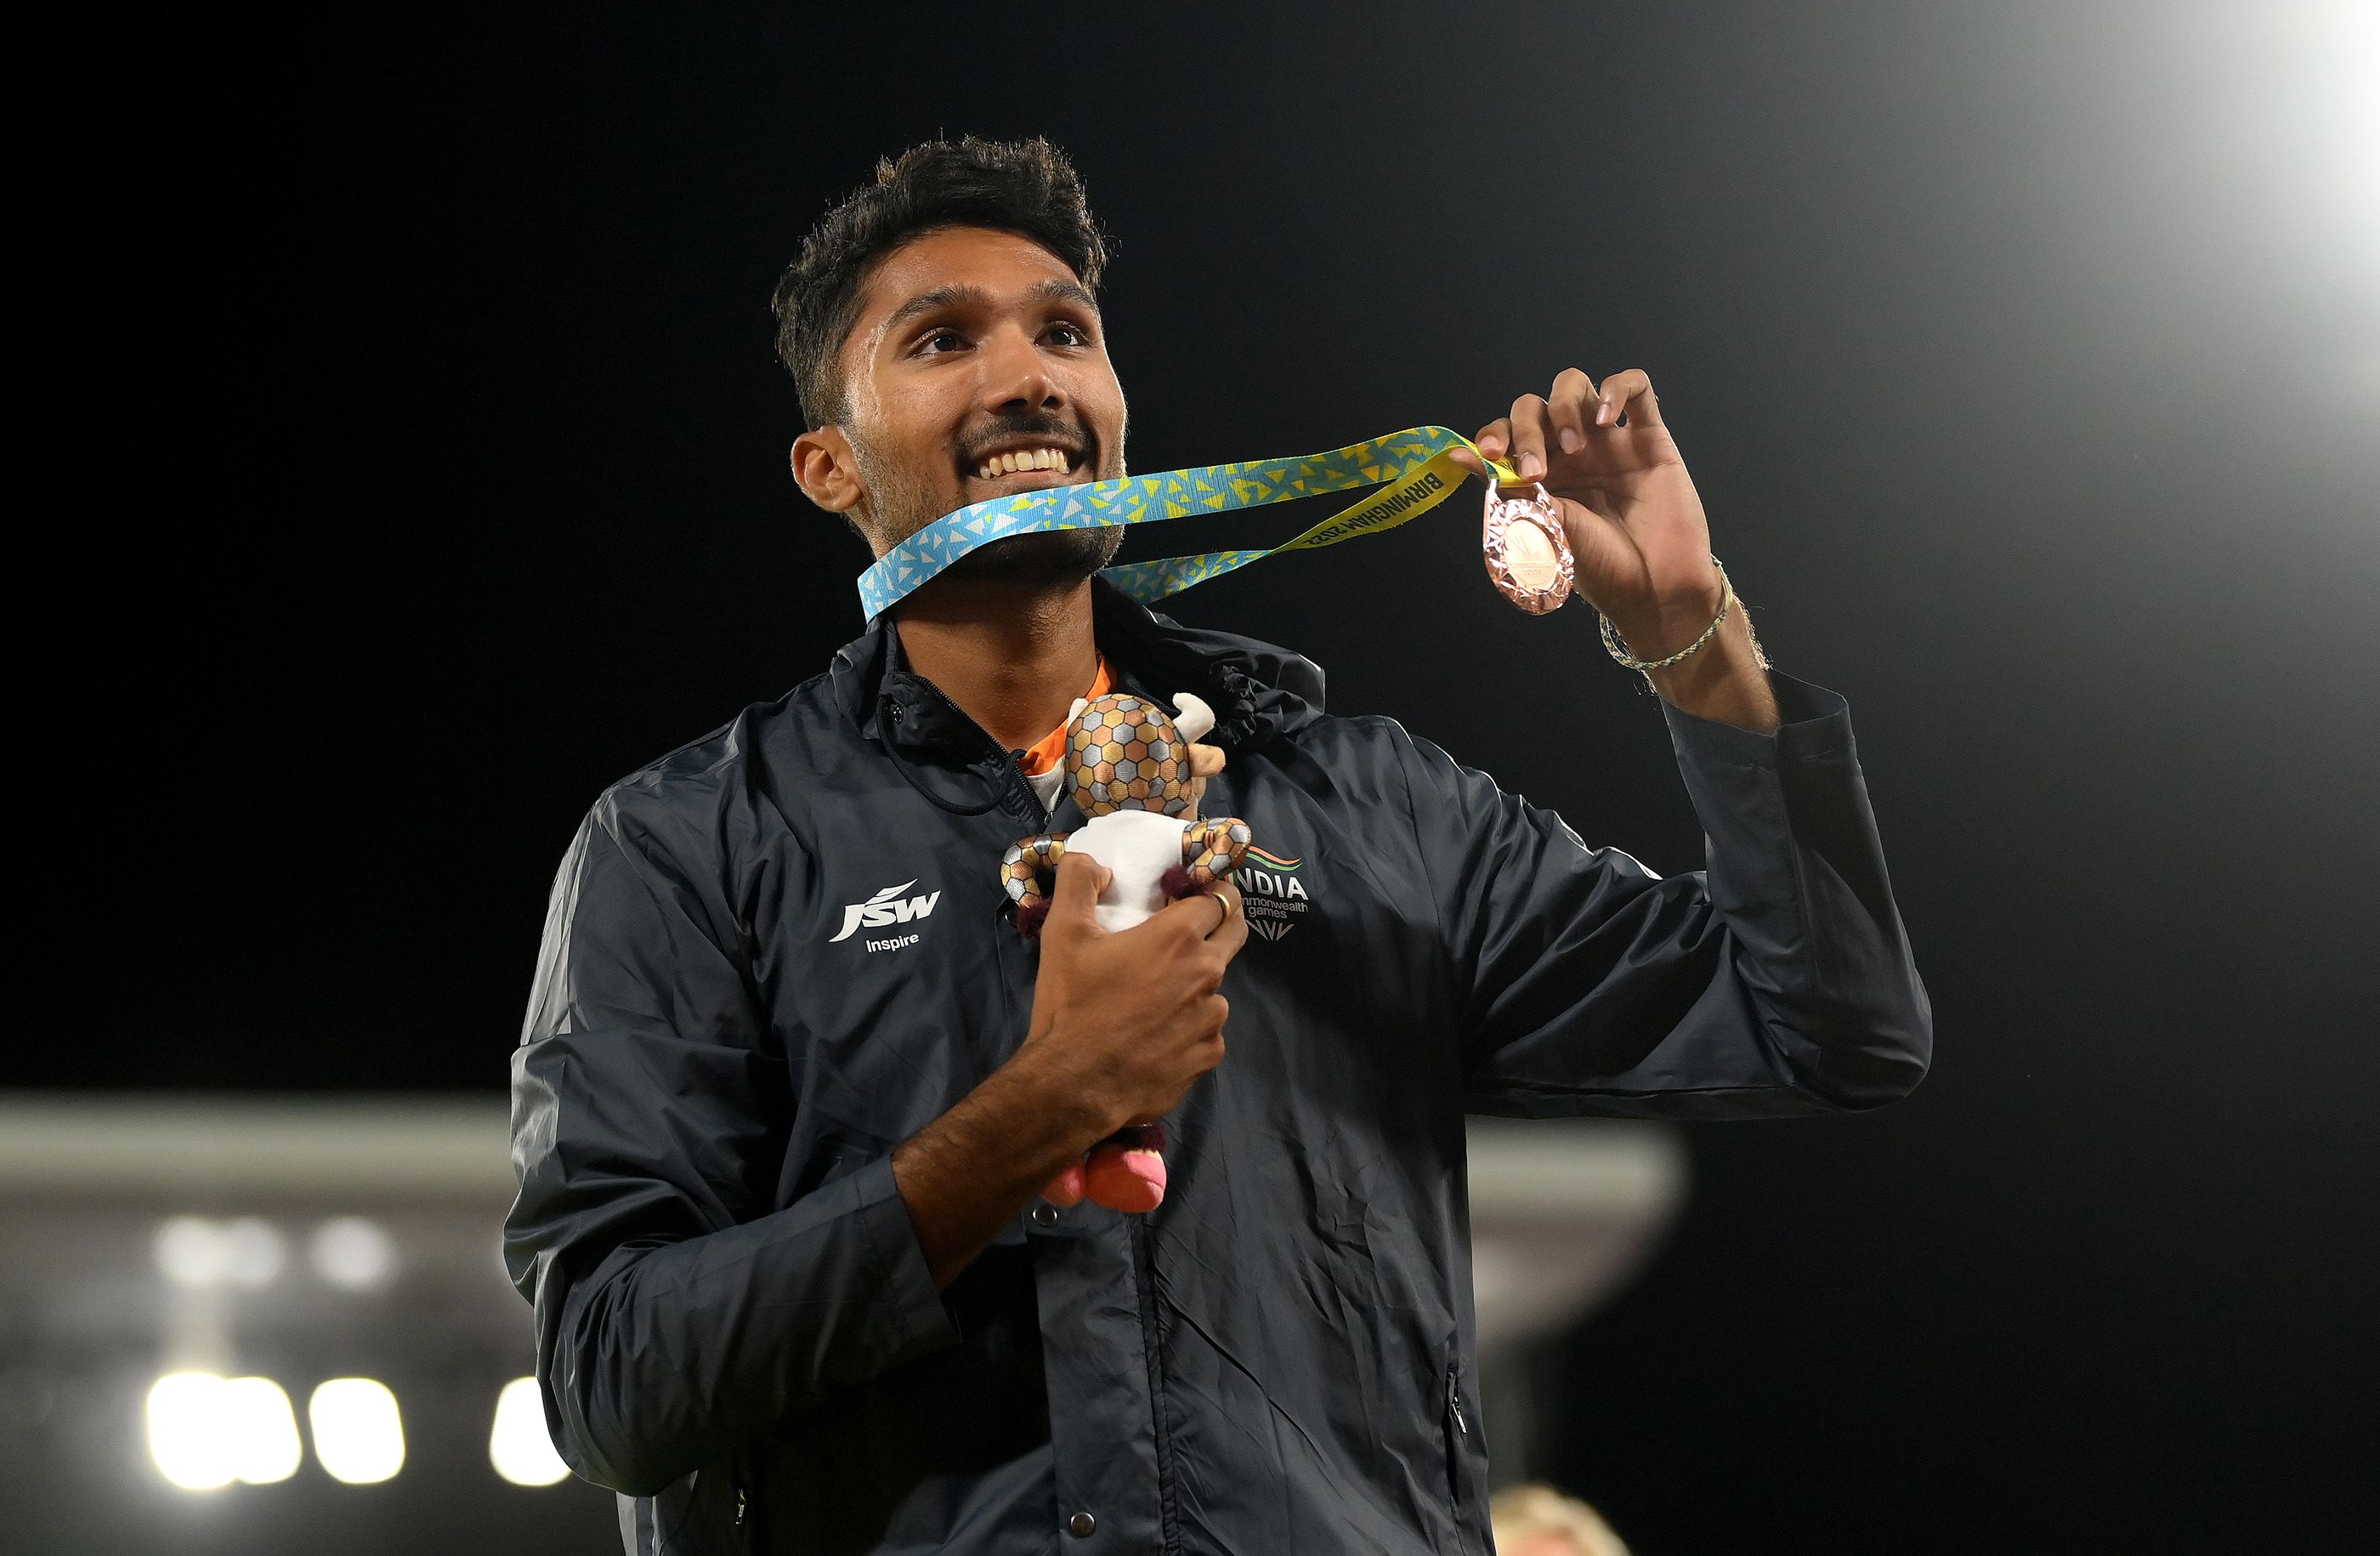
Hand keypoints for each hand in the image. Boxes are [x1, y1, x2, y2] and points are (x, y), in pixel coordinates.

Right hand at [1015, 852, 1246, 1135]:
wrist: (1074, 1085)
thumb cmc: (1072, 1004)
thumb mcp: (1063, 934)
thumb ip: (1078, 882)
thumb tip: (1092, 862)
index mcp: (1178, 937)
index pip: (1220, 897)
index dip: (1207, 891)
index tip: (1190, 896)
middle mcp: (1207, 973)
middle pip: (1233, 934)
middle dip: (1218, 924)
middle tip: (1187, 933)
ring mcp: (1212, 1018)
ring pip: (1215, 988)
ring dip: (1195, 985)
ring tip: (1156, 998)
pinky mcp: (1209, 1056)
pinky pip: (1207, 1031)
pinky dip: (1189, 1028)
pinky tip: (1157, 1036)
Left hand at [1447, 368, 1721, 659]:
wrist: (1653, 587)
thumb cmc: (1598, 566)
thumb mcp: (1543, 526)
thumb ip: (1507, 486)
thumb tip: (1458, 455)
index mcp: (1541, 474)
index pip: (1508, 433)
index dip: (1496, 433)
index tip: (1491, 453)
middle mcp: (1571, 452)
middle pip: (1535, 407)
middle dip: (1527, 430)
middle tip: (1537, 472)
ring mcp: (1609, 441)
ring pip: (1576, 385)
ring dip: (1564, 406)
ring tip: (1576, 446)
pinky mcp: (1650, 437)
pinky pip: (1636, 387)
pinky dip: (1616, 388)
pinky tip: (1607, 420)